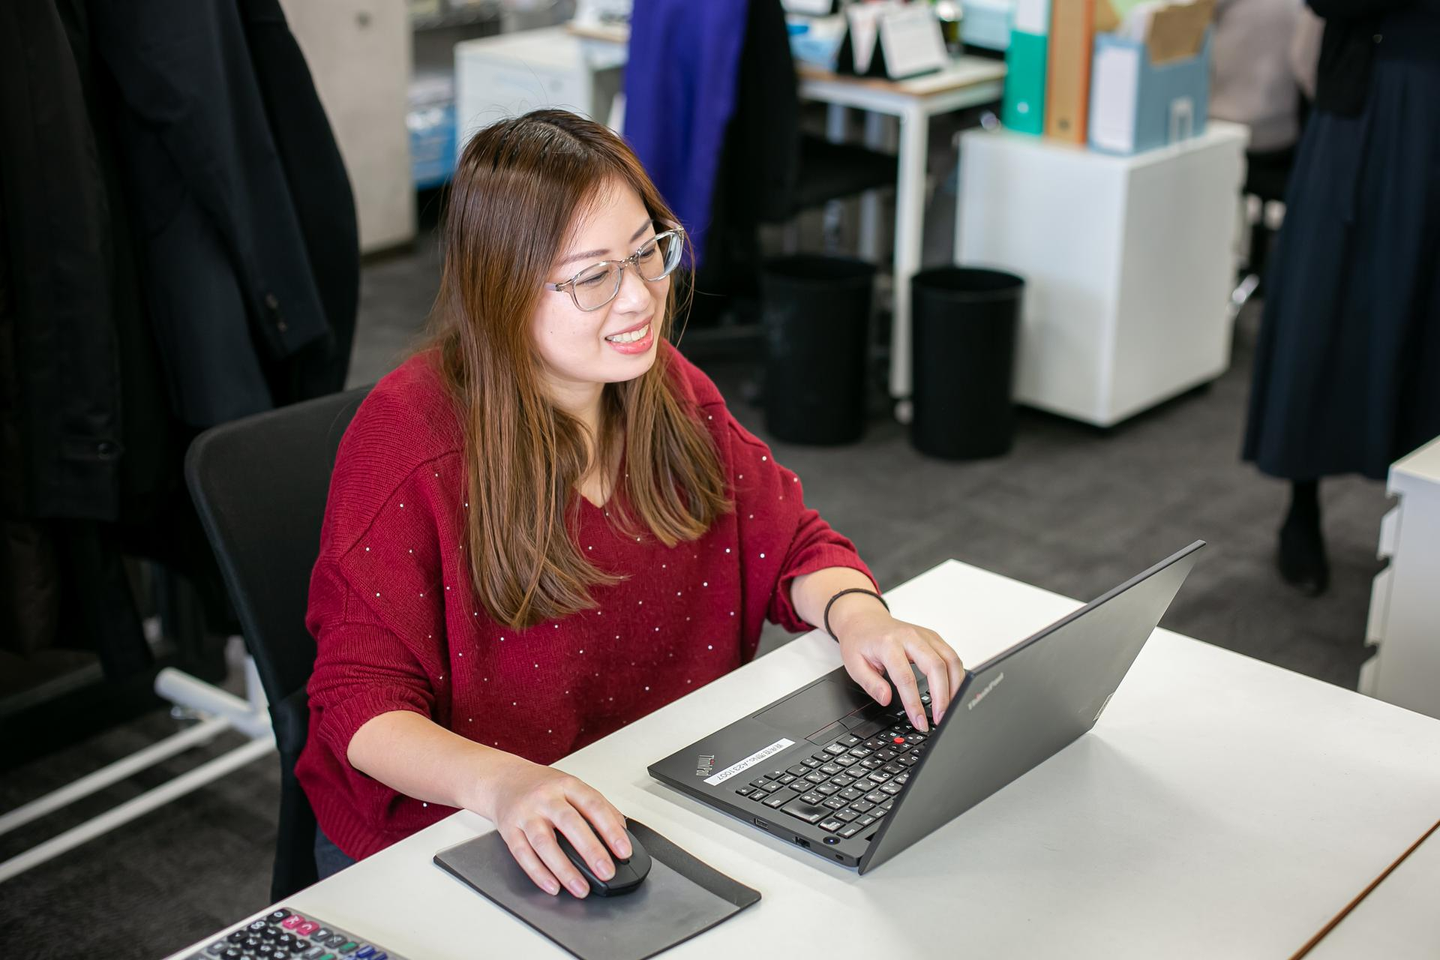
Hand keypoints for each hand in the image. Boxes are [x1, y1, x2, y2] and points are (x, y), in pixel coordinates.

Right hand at [483, 758, 630, 897]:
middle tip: (607, 872)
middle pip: (570, 824)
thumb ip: (596, 805)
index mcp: (567, 785)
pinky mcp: (509, 830)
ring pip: (545, 843)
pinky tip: (553, 886)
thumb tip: (621, 831)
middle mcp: (546, 798)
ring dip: (564, 869)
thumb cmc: (542, 786)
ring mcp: (526, 814)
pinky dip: (539, 874)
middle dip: (591, 850)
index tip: (624, 850)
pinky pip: (523, 855)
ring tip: (581, 888)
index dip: (611, 829)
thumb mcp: (571, 785)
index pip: (593, 805)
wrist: (503, 780)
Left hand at [829, 599, 964, 731]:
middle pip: (936, 666)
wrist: (864, 619)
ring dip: (955, 686)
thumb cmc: (860, 641)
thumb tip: (886, 699)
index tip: (919, 721)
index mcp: (888, 644)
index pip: (906, 678)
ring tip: (950, 708)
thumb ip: (870, 683)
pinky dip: (957, 675)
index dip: (914, 703)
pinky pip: (952, 656)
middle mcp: (910, 636)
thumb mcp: (854, 665)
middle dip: (942, 696)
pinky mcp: (933, 637)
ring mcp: (924, 635)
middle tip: (941, 718)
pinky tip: (953, 690)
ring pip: (950, 659)